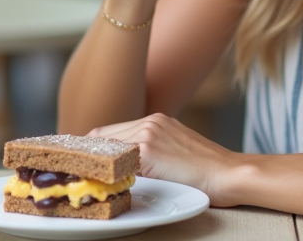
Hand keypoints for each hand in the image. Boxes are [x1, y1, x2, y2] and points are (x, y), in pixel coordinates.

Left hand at [89, 114, 241, 205]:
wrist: (230, 174)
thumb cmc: (208, 171)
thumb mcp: (177, 152)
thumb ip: (152, 152)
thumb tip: (124, 167)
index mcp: (157, 121)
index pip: (111, 132)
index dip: (93, 147)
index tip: (80, 159)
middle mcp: (150, 122)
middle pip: (102, 136)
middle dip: (86, 154)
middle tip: (72, 171)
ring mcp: (148, 134)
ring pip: (106, 146)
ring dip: (93, 162)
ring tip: (78, 177)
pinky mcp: (148, 151)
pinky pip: (116, 160)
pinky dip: (104, 170)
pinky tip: (97, 181)